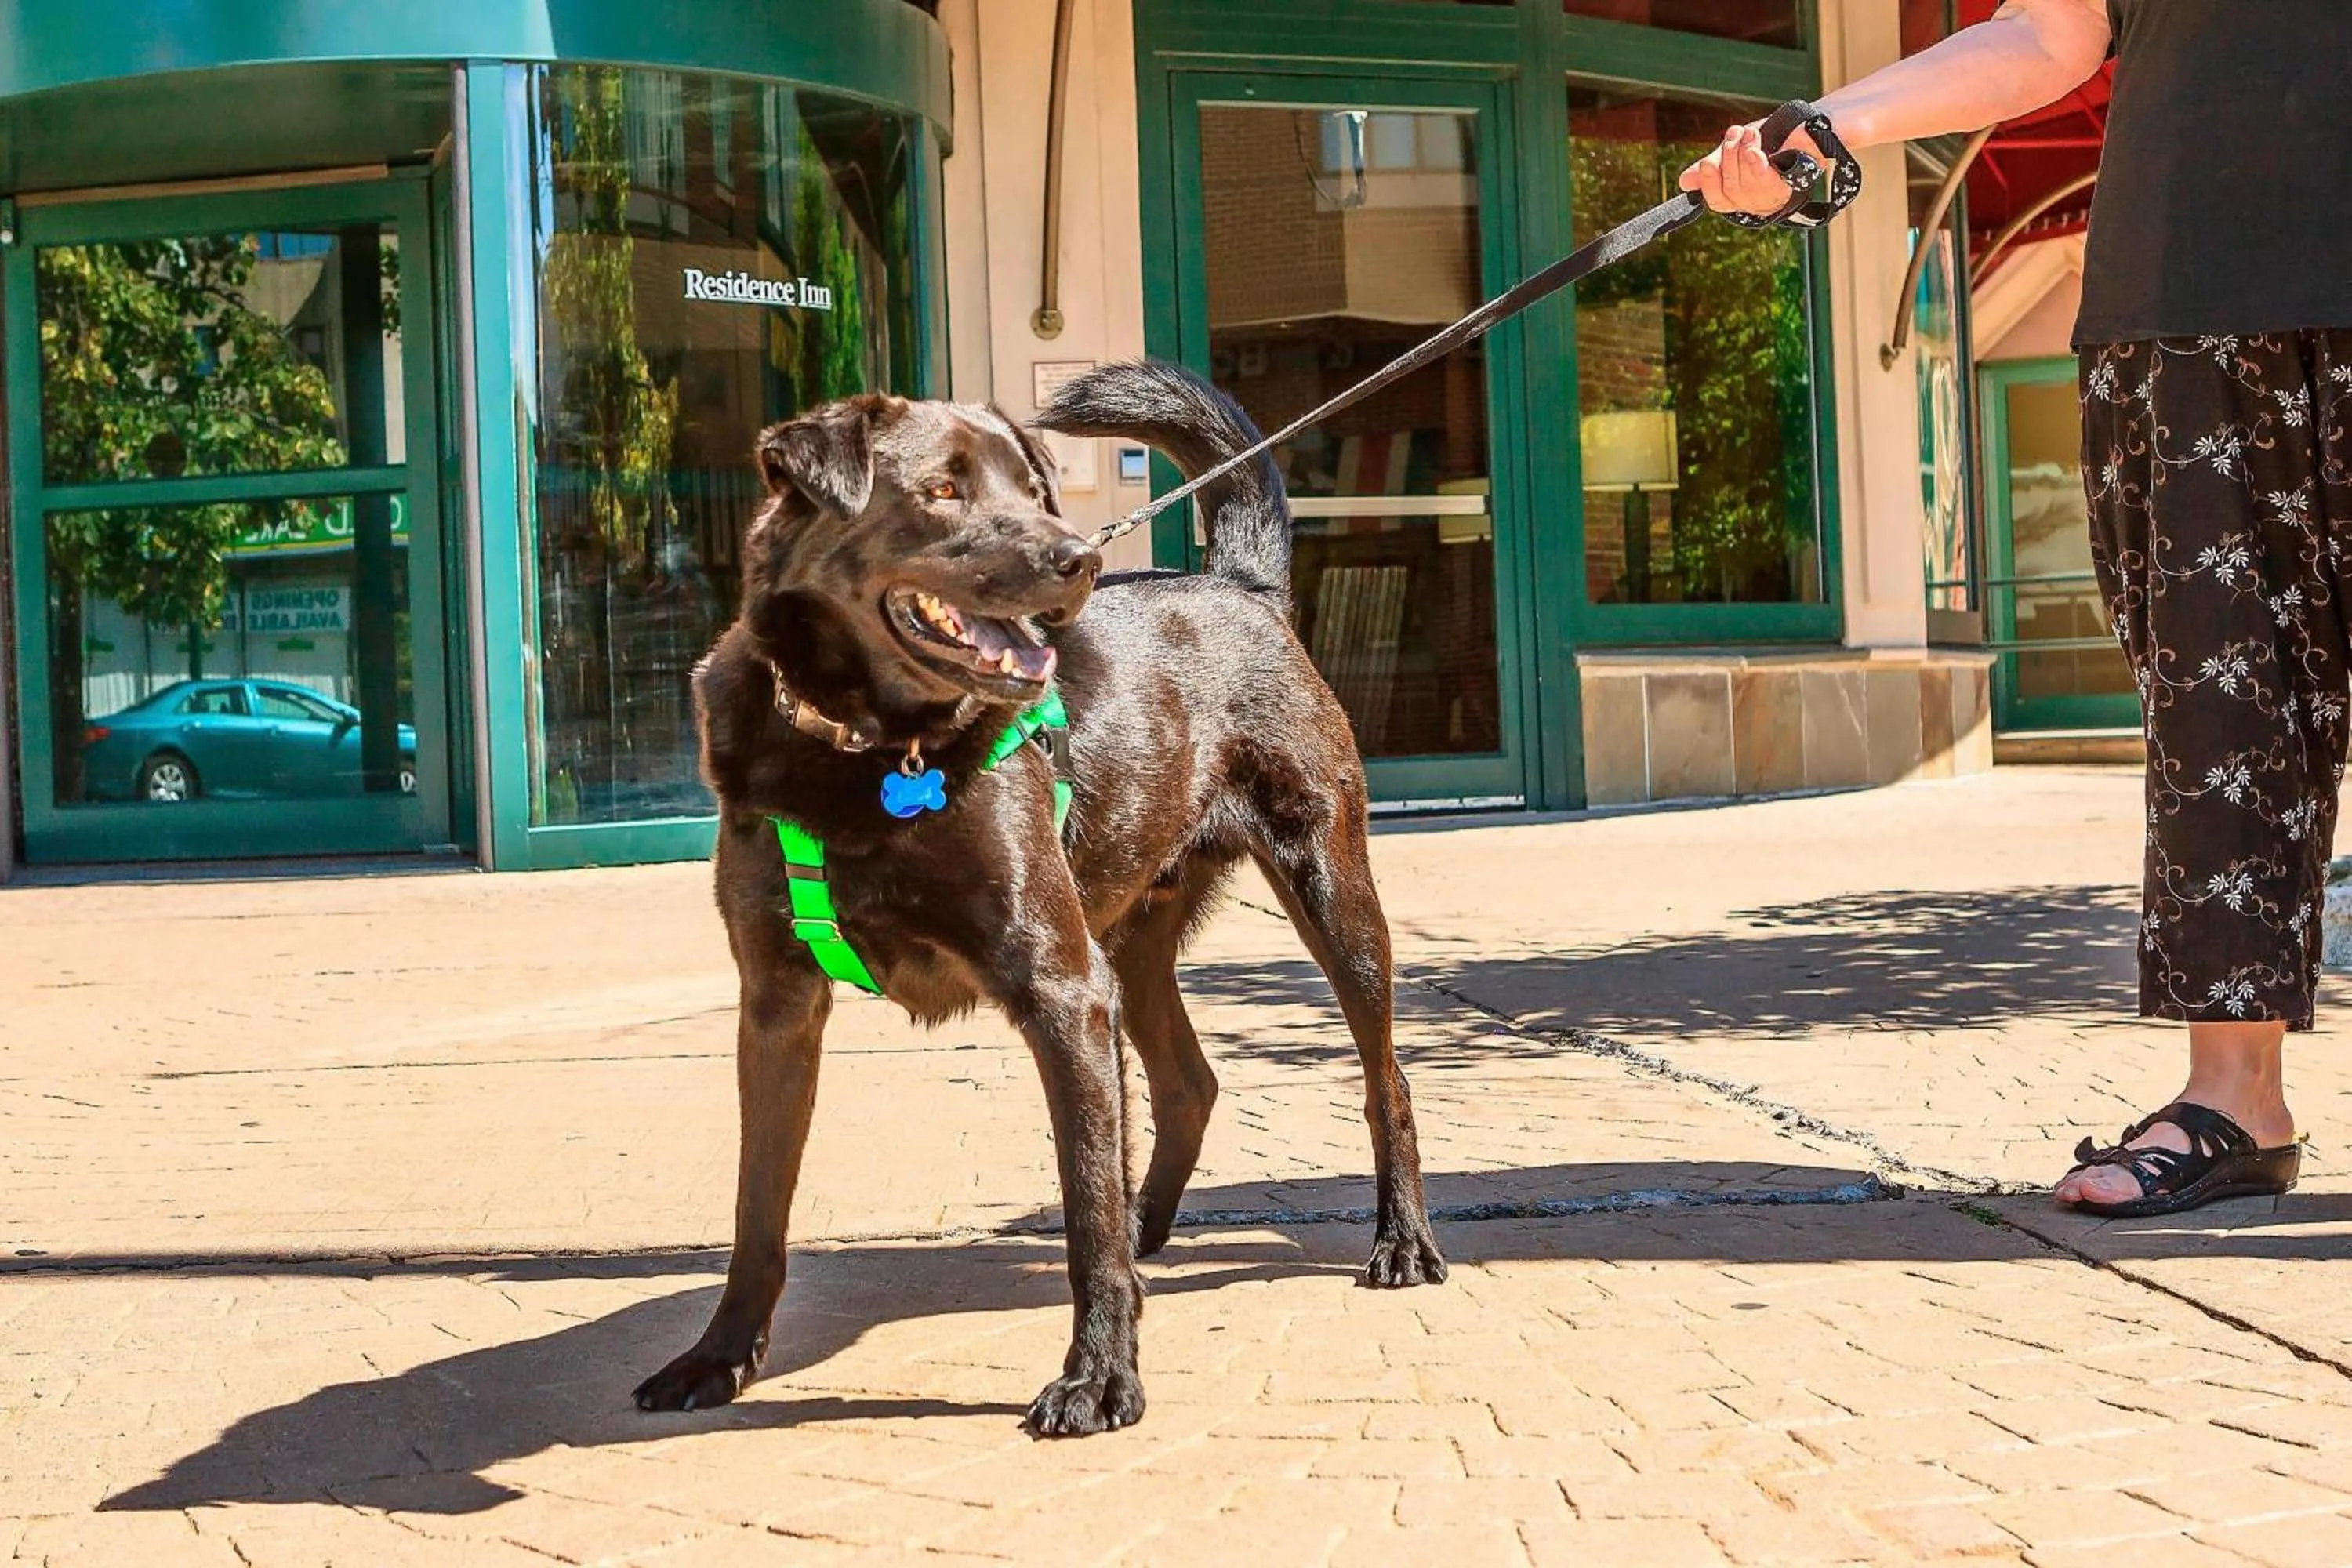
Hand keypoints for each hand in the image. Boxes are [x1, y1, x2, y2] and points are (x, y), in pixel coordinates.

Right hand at [1677, 121, 1825, 218]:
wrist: (1810, 125)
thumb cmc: (1774, 139)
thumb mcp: (1736, 150)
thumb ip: (1714, 165)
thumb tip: (1684, 182)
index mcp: (1743, 196)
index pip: (1718, 200)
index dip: (1709, 184)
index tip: (1706, 163)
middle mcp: (1758, 204)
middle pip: (1730, 192)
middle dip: (1728, 159)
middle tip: (1734, 133)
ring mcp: (1774, 200)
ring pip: (1744, 188)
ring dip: (1741, 156)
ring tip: (1749, 134)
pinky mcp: (1790, 190)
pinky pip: (1764, 185)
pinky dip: (1755, 166)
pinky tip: (1754, 152)